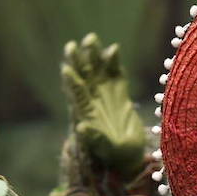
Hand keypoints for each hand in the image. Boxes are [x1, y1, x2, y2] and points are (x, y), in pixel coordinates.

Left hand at [63, 33, 145, 174]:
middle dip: (77, 62)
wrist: (131, 156)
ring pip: (97, 72)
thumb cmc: (118, 156)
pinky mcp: (119, 93)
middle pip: (83, 78)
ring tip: (90, 39)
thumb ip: (95, 139)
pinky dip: (113, 62)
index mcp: (87, 115)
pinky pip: (115, 74)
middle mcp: (93, 102)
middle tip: (72, 46)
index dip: (71, 83)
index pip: (77, 95)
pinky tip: (113, 50)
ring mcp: (105, 95)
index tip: (66, 69)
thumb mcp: (107, 150)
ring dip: (93, 57)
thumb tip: (81, 127)